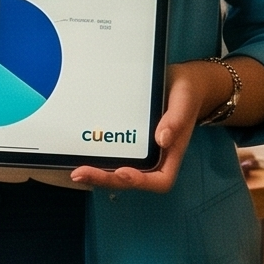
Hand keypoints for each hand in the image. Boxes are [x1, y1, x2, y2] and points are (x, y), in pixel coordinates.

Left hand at [69, 60, 220, 192]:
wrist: (180, 81)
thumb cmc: (186, 93)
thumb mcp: (184, 101)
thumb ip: (176, 119)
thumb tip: (162, 139)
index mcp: (171, 153)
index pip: (160, 181)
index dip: (141, 182)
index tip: (123, 172)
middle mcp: (154, 157)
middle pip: (132, 179)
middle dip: (107, 179)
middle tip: (81, 173)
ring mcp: (140, 150)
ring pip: (119, 170)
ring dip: (99, 173)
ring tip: (76, 171)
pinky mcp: (128, 139)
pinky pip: (114, 152)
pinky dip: (99, 156)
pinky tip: (81, 153)